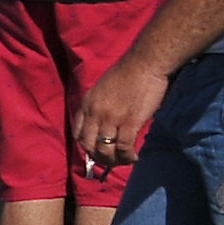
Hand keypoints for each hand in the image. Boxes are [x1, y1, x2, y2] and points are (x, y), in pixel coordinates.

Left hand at [68, 57, 165, 179]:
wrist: (146, 62)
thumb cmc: (128, 73)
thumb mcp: (102, 88)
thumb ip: (99, 106)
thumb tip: (103, 124)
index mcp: (87, 104)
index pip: (77, 133)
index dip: (85, 146)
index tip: (95, 151)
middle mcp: (95, 113)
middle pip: (88, 146)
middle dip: (98, 158)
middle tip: (110, 161)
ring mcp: (111, 118)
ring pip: (105, 150)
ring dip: (114, 161)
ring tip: (124, 161)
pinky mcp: (130, 122)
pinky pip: (123, 147)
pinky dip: (127, 156)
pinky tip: (134, 157)